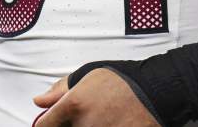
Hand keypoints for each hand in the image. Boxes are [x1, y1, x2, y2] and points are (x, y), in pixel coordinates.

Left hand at [31, 70, 159, 126]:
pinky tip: (112, 123)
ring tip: (104, 118)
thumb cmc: (124, 81)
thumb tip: (40, 101)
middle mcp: (84, 126)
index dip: (47, 123)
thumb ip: (60, 90)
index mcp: (73, 105)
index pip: (44, 126)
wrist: (157, 91)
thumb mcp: (87, 76)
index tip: (53, 121)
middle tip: (88, 114)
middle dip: (70, 125)